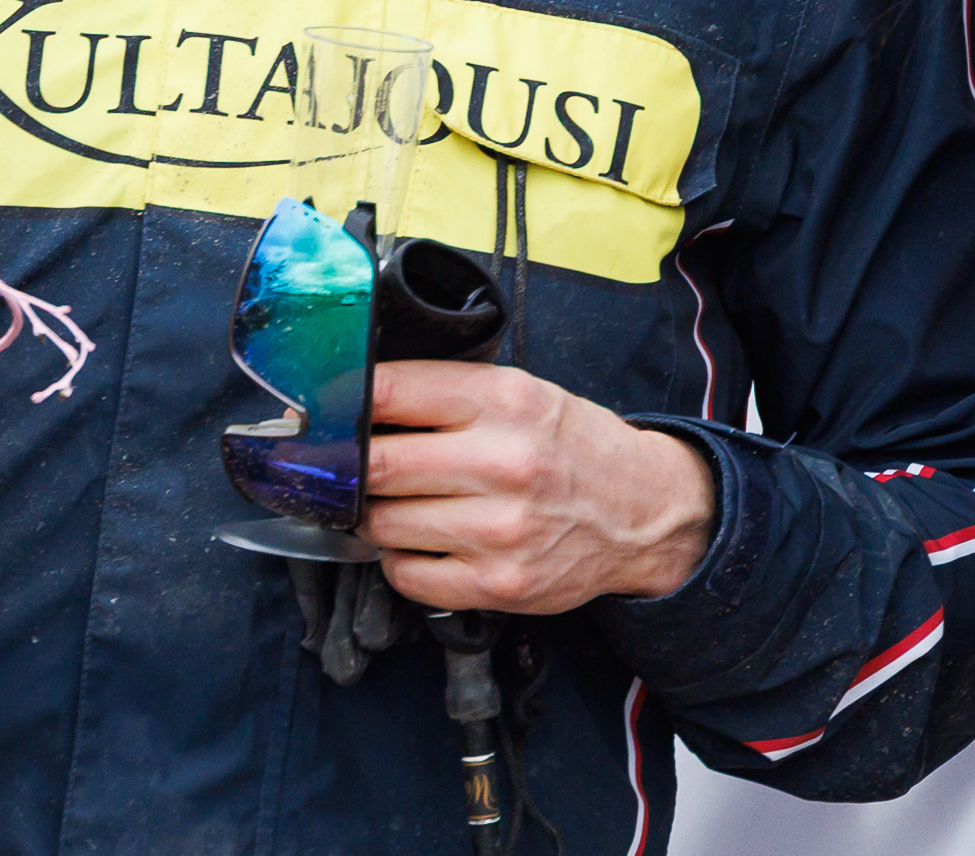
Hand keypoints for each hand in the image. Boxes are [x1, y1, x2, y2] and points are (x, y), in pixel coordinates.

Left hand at [364, 359, 716, 613]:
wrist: (643, 511)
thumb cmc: (571, 448)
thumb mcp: (525, 395)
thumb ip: (450, 395)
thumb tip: (358, 403)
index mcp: (506, 400)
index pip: (390, 390)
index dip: (347, 401)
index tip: (331, 412)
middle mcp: (503, 461)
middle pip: (377, 464)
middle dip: (354, 469)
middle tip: (352, 468)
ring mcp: (499, 529)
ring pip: (383, 524)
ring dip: (379, 516)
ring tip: (403, 505)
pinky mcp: (496, 584)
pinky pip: (406, 574)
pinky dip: (403, 559)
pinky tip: (427, 542)